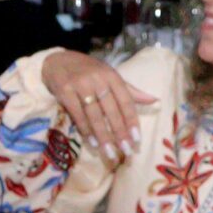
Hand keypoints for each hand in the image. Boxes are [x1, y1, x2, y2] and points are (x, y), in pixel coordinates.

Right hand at [39, 50, 155, 164]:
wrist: (58, 60)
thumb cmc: (89, 71)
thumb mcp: (110, 76)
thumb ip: (130, 90)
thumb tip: (154, 100)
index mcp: (112, 76)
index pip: (126, 101)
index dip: (132, 121)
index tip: (137, 139)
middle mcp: (98, 80)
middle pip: (112, 111)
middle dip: (120, 133)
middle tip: (126, 151)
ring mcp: (80, 85)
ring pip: (95, 115)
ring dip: (103, 136)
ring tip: (110, 152)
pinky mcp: (64, 91)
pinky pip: (77, 115)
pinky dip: (86, 130)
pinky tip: (92, 143)